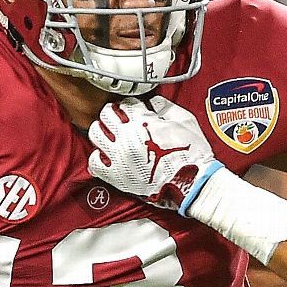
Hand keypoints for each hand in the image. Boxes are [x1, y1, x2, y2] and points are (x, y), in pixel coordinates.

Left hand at [88, 96, 219, 211]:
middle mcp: (127, 137)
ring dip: (101, 130)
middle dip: (112, 112)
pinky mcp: (117, 176)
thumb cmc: (192, 155)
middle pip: (106, 114)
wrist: (192, 183)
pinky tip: (105, 155)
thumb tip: (154, 103)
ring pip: (95, 134)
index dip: (131, 104)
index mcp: (144, 122)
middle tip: (118, 117)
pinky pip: (95, 163)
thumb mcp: (186, 121)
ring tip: (108, 133)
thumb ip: (167, 107)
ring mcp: (119, 157)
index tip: (134, 109)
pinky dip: (97, 156)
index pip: (127, 103)